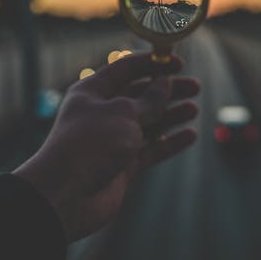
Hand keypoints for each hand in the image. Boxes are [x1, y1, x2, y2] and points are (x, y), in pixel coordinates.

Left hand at [13, 53, 198, 241]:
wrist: (66, 196)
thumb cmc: (90, 144)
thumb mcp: (122, 113)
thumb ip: (149, 99)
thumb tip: (165, 83)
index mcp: (93, 91)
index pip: (127, 69)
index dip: (153, 64)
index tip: (178, 63)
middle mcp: (103, 113)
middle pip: (141, 95)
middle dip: (167, 90)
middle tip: (194, 87)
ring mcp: (114, 139)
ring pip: (149, 122)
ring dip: (171, 114)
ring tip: (194, 109)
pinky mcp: (124, 164)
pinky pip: (152, 148)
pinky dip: (170, 142)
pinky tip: (190, 136)